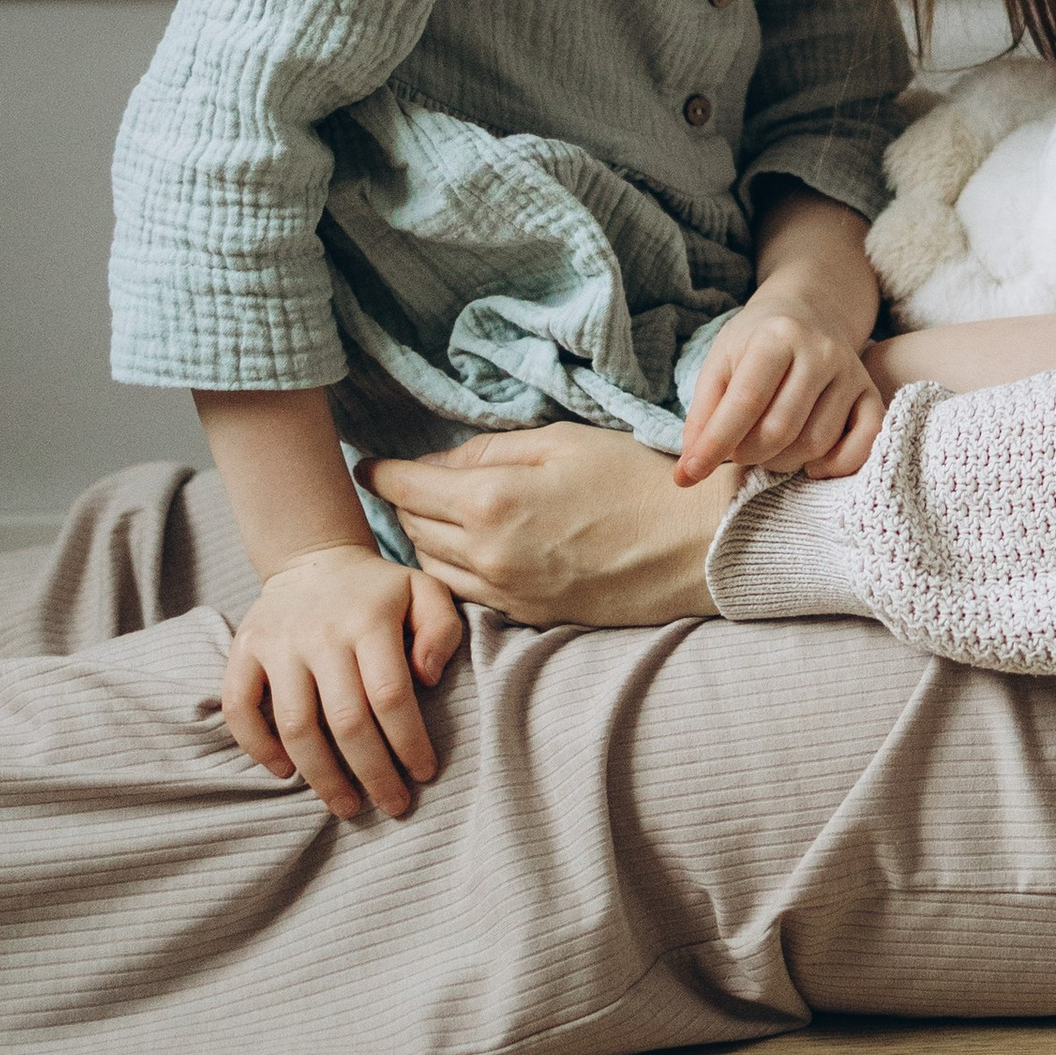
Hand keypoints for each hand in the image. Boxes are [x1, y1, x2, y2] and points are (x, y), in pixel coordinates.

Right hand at [218, 544, 465, 823]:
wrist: (314, 560)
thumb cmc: (379, 592)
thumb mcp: (426, 591)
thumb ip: (442, 629)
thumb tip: (428, 677)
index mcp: (370, 620)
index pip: (390, 696)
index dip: (408, 743)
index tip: (424, 774)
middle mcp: (321, 634)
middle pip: (346, 721)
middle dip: (372, 773)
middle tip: (392, 806)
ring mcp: (277, 643)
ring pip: (295, 725)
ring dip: (321, 776)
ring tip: (347, 805)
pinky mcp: (243, 650)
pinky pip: (240, 708)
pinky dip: (258, 747)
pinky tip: (287, 772)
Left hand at [365, 425, 733, 629]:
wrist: (690, 546)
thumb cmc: (633, 480)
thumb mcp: (562, 440)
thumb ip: (492, 449)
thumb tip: (440, 461)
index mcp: (490, 499)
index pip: (405, 485)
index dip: (378, 472)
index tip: (365, 465)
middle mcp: (486, 552)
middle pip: (411, 526)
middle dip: (401, 502)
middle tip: (405, 484)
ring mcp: (504, 590)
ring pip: (431, 565)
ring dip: (423, 539)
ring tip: (433, 517)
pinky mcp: (525, 614)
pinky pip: (464, 593)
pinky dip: (452, 569)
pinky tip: (468, 551)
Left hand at [677, 286, 885, 488]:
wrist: (811, 311)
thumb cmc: (757, 342)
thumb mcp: (721, 362)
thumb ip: (703, 414)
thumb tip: (688, 472)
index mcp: (777, 336)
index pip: (746, 401)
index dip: (716, 443)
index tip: (691, 472)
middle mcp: (820, 352)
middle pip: (781, 429)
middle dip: (749, 454)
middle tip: (737, 451)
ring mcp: (851, 373)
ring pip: (815, 443)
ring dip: (782, 461)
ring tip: (766, 449)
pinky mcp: (870, 393)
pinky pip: (862, 444)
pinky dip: (835, 466)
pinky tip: (811, 464)